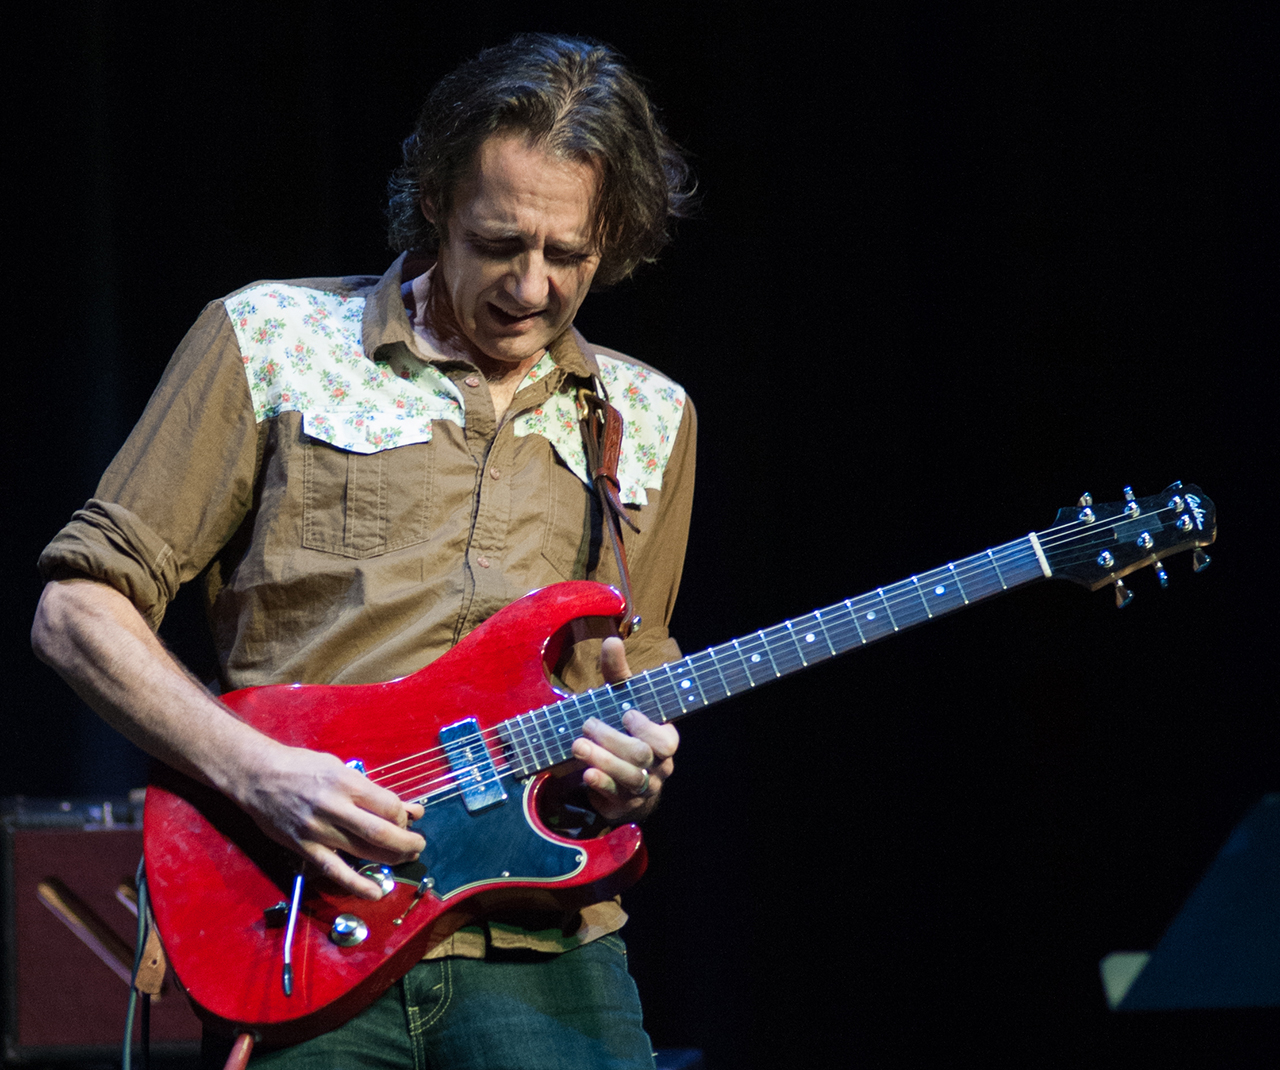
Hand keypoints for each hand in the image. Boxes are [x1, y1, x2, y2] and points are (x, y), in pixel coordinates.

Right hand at [235, 743, 424, 900]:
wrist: (257, 775)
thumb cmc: (302, 767)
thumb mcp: (340, 768)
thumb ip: (372, 790)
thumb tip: (407, 809)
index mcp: (346, 783)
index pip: (388, 806)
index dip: (404, 816)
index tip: (407, 819)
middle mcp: (334, 807)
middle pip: (380, 832)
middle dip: (406, 842)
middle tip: (418, 845)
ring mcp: (318, 830)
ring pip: (363, 852)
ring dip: (390, 858)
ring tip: (405, 858)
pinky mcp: (304, 848)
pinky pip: (334, 870)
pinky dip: (357, 884)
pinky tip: (375, 892)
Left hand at [570, 637, 678, 821]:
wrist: (620, 777)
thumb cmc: (623, 731)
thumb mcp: (621, 700)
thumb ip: (618, 673)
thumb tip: (612, 640)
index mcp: (664, 740)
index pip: (666, 740)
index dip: (647, 729)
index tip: (626, 714)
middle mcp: (659, 767)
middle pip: (642, 756)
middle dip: (613, 740)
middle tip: (586, 724)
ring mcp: (643, 788)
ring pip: (630, 778)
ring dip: (603, 760)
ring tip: (578, 746)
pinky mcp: (624, 805)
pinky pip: (616, 798)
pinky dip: (601, 785)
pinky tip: (587, 774)